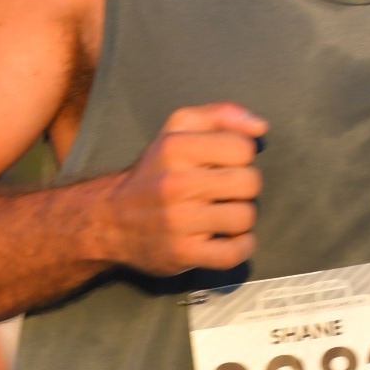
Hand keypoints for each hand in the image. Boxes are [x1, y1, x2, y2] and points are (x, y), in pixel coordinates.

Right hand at [101, 104, 265, 276]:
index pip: (243, 149)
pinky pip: (233, 253)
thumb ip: (219, 115)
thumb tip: (260, 126)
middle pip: (249, 183)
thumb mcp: (176, 130)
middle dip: (244, 188)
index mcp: (175, 147)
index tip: (223, 165)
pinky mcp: (181, 253)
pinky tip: (230, 239)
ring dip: (240, 218)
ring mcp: (178, 221)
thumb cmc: (154, 173)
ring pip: (244, 217)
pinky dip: (241, 247)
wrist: (109, 220)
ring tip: (222, 215)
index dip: (240, 157)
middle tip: (224, 193)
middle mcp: (174, 183)